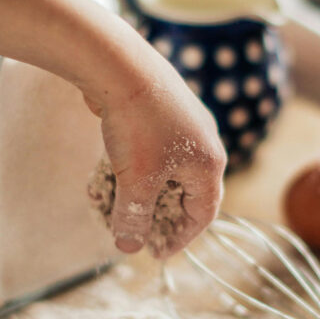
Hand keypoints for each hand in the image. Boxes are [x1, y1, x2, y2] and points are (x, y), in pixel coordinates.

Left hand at [84, 48, 225, 257]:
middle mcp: (204, 144)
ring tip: (118, 204)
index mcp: (209, 165)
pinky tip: (110, 172)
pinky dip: (136, 168)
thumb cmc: (137, 125)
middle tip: (139, 232)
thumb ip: (134, 217)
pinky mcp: (163, 111)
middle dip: (161, 216)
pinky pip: (154, 151)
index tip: (156, 253)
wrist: (120, 66)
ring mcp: (185, 125)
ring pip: (166, 171)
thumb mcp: (135, 181)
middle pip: (187, 193)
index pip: (204, 213)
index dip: (181, 237)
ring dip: (143, 191)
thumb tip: (129, 247)